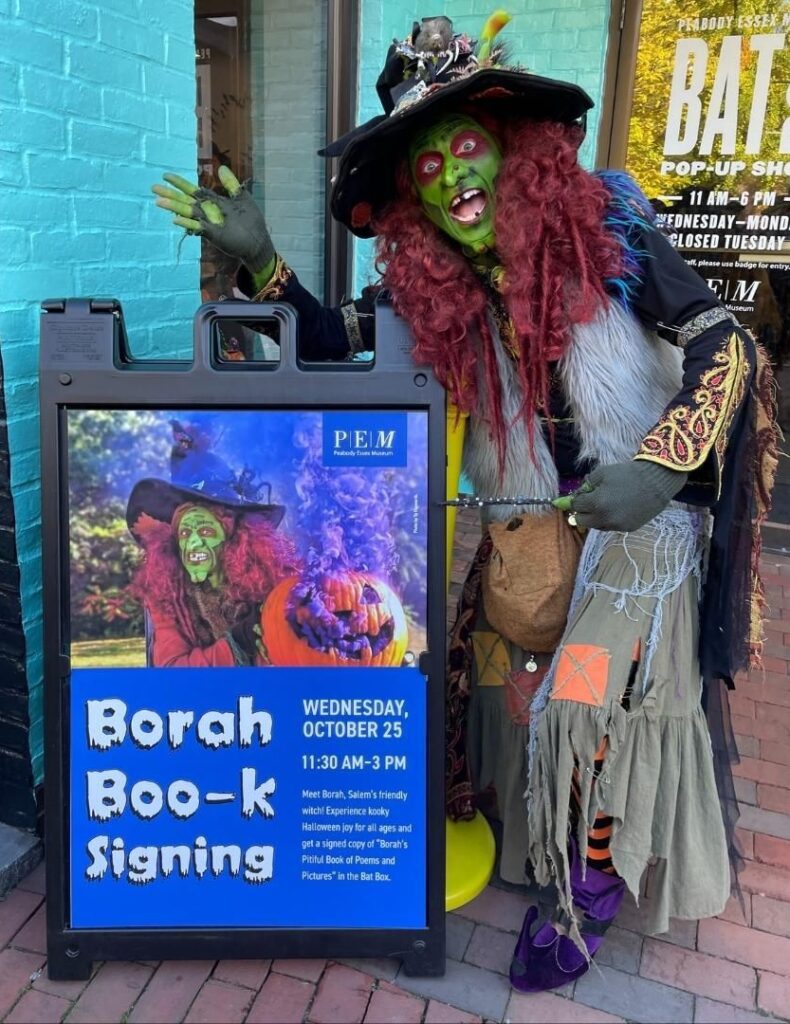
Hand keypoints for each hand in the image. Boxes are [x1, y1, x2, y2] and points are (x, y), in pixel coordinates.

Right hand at [152, 166, 274, 275]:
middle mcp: (207, 212)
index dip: (179, 183)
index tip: (166, 175)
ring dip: (173, 207)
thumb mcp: (242, 198)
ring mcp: (208, 223)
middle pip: (185, 201)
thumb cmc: (251, 221)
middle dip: (170, 194)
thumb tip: (221, 168)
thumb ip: (231, 185)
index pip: (193, 191)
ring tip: (158, 201)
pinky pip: (197, 227)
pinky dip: (187, 223)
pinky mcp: (212, 234)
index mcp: (213, 202)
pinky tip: (175, 219)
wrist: (258, 241)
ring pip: (188, 213)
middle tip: (153, 188)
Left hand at [571, 461, 687, 532]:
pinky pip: (611, 526)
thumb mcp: (602, 473)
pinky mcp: (628, 529)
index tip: (581, 495)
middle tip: (588, 502)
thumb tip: (579, 493)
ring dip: (595, 517)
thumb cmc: (628, 474)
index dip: (576, 499)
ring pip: (596, 526)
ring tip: (604, 505)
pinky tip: (617, 509)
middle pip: (582, 521)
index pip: (576, 506)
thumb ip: (587, 484)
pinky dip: (609, 519)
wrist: (656, 481)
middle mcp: (605, 518)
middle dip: (582, 512)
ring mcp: (617, 526)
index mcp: (596, 503)